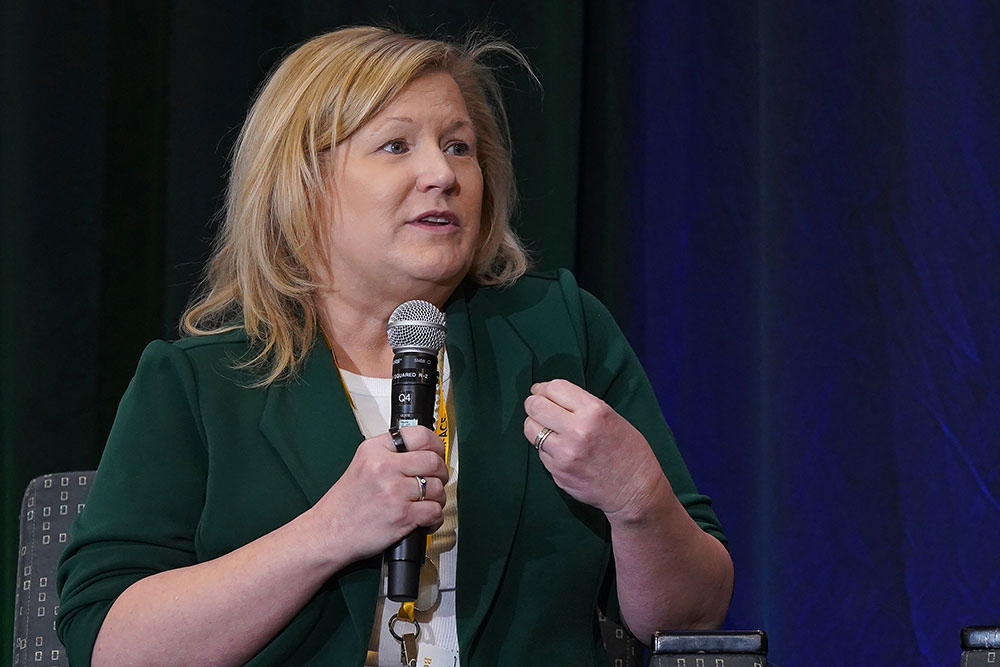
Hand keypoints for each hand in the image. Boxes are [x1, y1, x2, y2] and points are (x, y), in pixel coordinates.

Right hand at [309, 426, 448, 564]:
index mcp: (375, 450)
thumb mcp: (361, 465)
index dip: (435, 444)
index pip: (419, 435)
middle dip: (440, 473)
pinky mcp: (402, 515)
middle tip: (435, 480)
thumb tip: (422, 452)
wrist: (328, 533)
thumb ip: (389, 455)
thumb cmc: (344, 504)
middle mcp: (384, 467)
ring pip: (437, 488)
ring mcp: (394, 491)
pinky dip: (435, 518)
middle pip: (433, 461)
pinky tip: (426, 519)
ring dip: (438, 498)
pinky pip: (435, 511)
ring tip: (427, 503)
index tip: (437, 452)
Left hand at [523, 379, 668, 518]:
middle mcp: (577, 430)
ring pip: (531, 429)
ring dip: (535, 426)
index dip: (543, 387)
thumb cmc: (628, 451)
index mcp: (594, 411)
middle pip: (535, 406)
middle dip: (533, 403)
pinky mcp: (557, 472)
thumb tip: (550, 396)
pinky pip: (540, 452)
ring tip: (547, 428)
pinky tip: (560, 450)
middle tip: (537, 406)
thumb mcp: (611, 416)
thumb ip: (581, 405)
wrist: (636, 490)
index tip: (540, 390)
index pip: (554, 388)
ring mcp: (564, 453)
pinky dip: (546, 448)